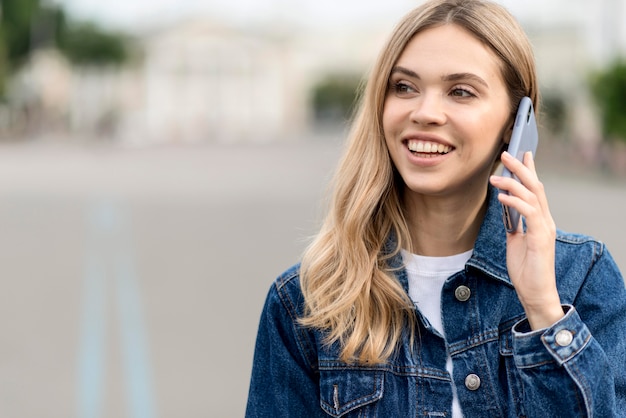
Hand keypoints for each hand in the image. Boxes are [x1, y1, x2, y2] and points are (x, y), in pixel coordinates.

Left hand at [490, 151, 563, 329]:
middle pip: (535, 187)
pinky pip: (529, 214)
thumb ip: (514, 225)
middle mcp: (546, 220)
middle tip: (507, 153)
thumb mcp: (515, 242)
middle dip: (521, 168)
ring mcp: (545, 228)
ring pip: (532, 196)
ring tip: (495, 176)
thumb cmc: (526, 269)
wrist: (535, 292)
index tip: (521, 154)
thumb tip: (506, 212)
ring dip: (513, 183)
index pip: (535, 190)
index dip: (529, 171)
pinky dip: (515, 203)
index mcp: (540, 220)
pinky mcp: (541, 238)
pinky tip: (501, 197)